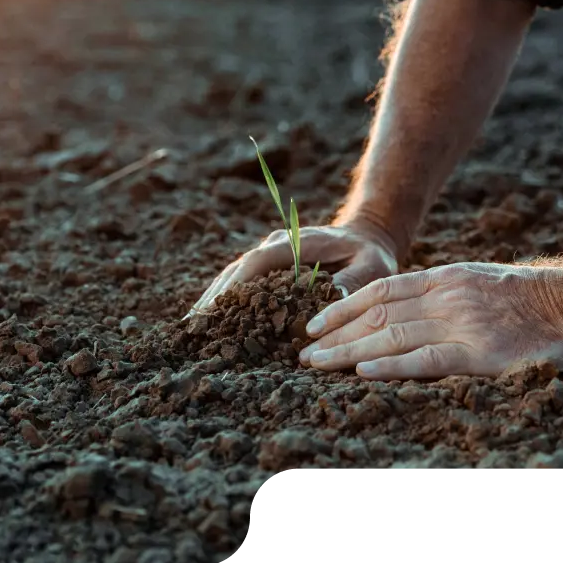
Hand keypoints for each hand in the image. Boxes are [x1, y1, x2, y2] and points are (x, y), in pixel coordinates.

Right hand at [187, 219, 399, 314]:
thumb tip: (327, 304)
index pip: (259, 262)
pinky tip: (209, 320)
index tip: (216, 307)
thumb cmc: (371, 255)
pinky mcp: (268, 265)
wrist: (367, 236)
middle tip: (191, 325)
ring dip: (213, 298)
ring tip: (190, 326)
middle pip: (238, 269)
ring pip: (234, 275)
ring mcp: (270, 253)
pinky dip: (224, 298)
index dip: (236, 284)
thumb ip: (351, 284)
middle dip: (215, 296)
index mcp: (298, 242)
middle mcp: (277, 244)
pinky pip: (241, 281)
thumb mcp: (372, 268)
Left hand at [297, 262, 562, 379]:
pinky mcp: (479, 354)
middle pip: (377, 314)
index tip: (316, 324)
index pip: (381, 290)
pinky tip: (363, 373)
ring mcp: (462, 325)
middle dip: (336, 334)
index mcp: (446, 278)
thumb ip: (444, 294)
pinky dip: (391, 366)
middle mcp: (447, 298)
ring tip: (317, 365)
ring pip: (391, 336)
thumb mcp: (481, 282)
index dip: (343, 306)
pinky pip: (426, 359)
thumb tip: (403, 313)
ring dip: (348, 351)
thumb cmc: (533, 300)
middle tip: (305, 353)